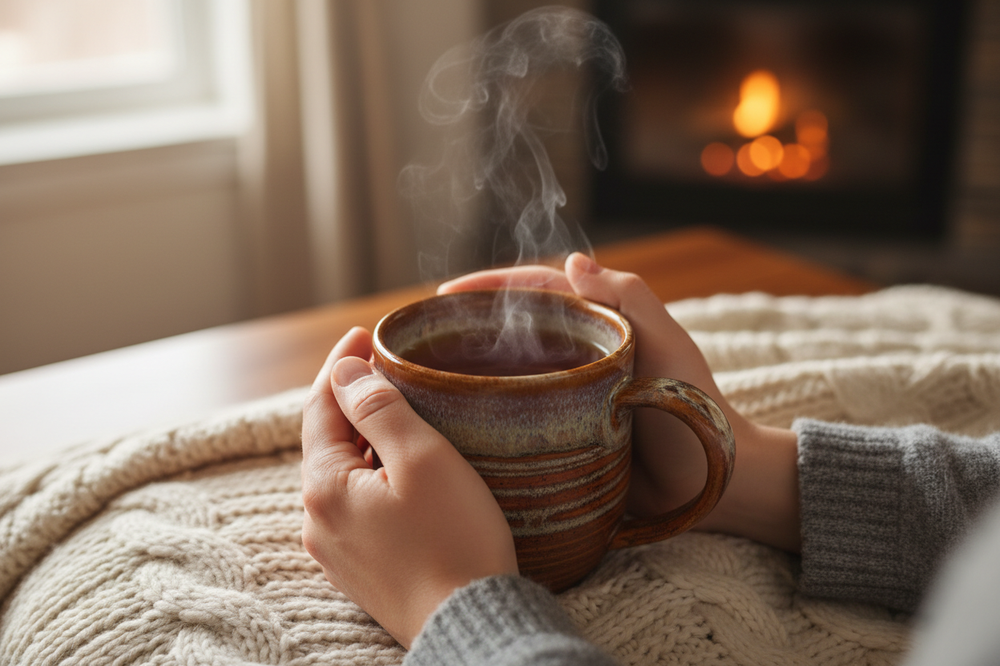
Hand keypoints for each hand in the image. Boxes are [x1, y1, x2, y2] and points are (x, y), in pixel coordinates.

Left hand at [301, 327, 518, 647]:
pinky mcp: (360, 570)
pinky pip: (357, 506)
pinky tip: (403, 472)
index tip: (365, 334)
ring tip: (402, 415)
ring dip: (365, 440)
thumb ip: (380, 410)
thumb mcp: (424, 460)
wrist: (470, 625)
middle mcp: (319, 521)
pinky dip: (373, 476)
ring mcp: (337, 550)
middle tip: (387, 368)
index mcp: (326, 488)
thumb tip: (347, 371)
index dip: (342, 365)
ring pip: (343, 475)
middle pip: (328, 442)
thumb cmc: (455, 540)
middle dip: (353, 401)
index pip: (322, 407)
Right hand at [440, 254, 800, 551]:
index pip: (533, 292)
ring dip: (469, 370)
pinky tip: (454, 420)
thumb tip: (572, 261)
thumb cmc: (697, 407)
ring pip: (507, 375)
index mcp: (596, 325)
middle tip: (421, 338)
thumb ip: (628, 298)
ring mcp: (564, 398)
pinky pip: (516, 420)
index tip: (444, 295)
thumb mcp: (667, 344)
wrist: (715, 484)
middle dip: (467, 328)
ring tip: (425, 376)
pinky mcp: (560, 439)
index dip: (488, 287)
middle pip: (511, 332)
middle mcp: (574, 358)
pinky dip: (485, 414)